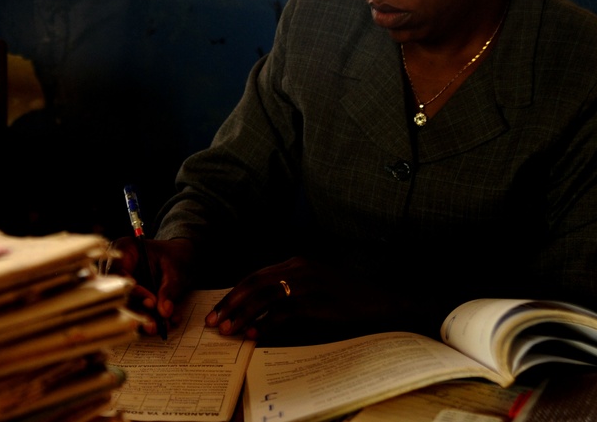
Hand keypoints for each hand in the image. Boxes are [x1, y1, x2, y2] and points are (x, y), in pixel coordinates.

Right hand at [109, 236, 195, 335]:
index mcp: (124, 249)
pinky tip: (167, 322)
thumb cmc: (175, 256)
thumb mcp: (175, 270)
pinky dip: (151, 320)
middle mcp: (117, 267)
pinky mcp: (129, 298)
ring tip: (162, 326)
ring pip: (125, 307)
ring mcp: (121, 284)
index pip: (117, 272)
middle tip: (153, 324)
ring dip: (143, 320)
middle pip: (117, 293)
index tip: (151, 302)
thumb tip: (164, 311)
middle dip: (136, 312)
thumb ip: (169, 289)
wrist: (180, 258)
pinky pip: (135, 312)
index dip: (132, 290)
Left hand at [205, 256, 428, 344]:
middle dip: (230, 303)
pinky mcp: (317, 301)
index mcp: (296, 263)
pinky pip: (283, 313)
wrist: (384, 304)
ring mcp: (308, 283)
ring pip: (264, 297)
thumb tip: (258, 313)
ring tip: (226, 330)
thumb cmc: (348, 302)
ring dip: (242, 314)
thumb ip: (289, 294)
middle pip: (253, 283)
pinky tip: (253, 334)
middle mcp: (299, 268)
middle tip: (212, 321)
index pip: (255, 276)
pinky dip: (265, 324)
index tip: (218, 310)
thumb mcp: (315, 290)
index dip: (234, 293)